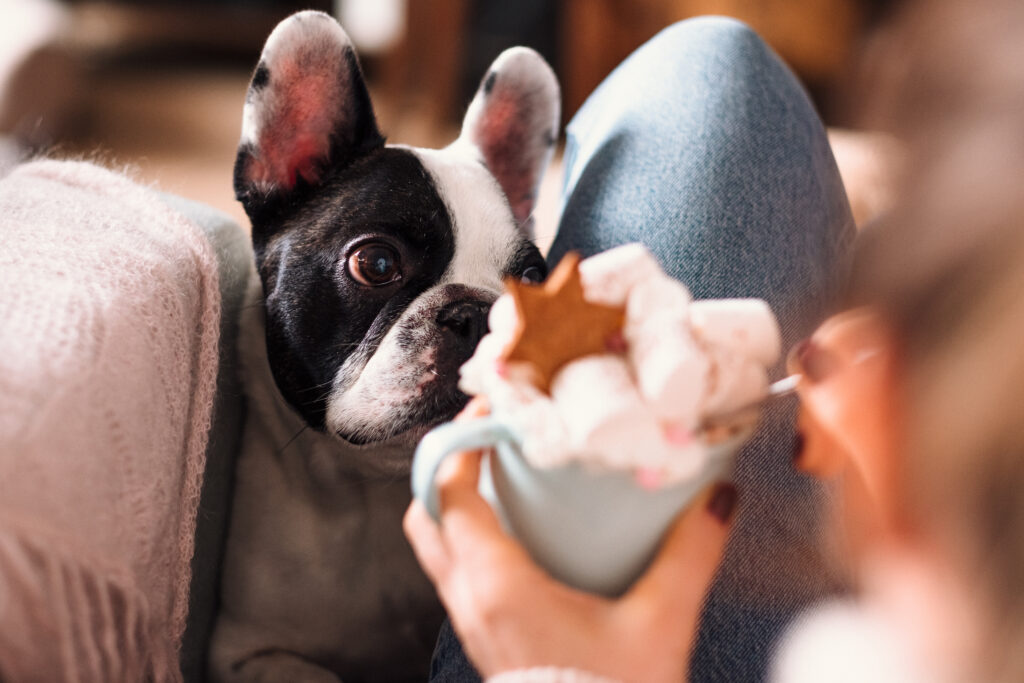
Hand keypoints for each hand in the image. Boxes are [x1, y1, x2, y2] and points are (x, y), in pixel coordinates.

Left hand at [404, 401, 735, 681]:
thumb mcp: (659, 625)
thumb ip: (690, 554)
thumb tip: (717, 497)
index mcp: (496, 586)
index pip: (451, 492)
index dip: (462, 440)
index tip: (492, 410)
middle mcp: (471, 602)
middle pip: (429, 516)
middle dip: (448, 468)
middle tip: (490, 439)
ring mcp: (474, 624)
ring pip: (440, 547)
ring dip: (458, 504)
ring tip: (505, 477)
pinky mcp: (490, 640)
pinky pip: (463, 574)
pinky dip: (477, 539)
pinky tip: (527, 535)